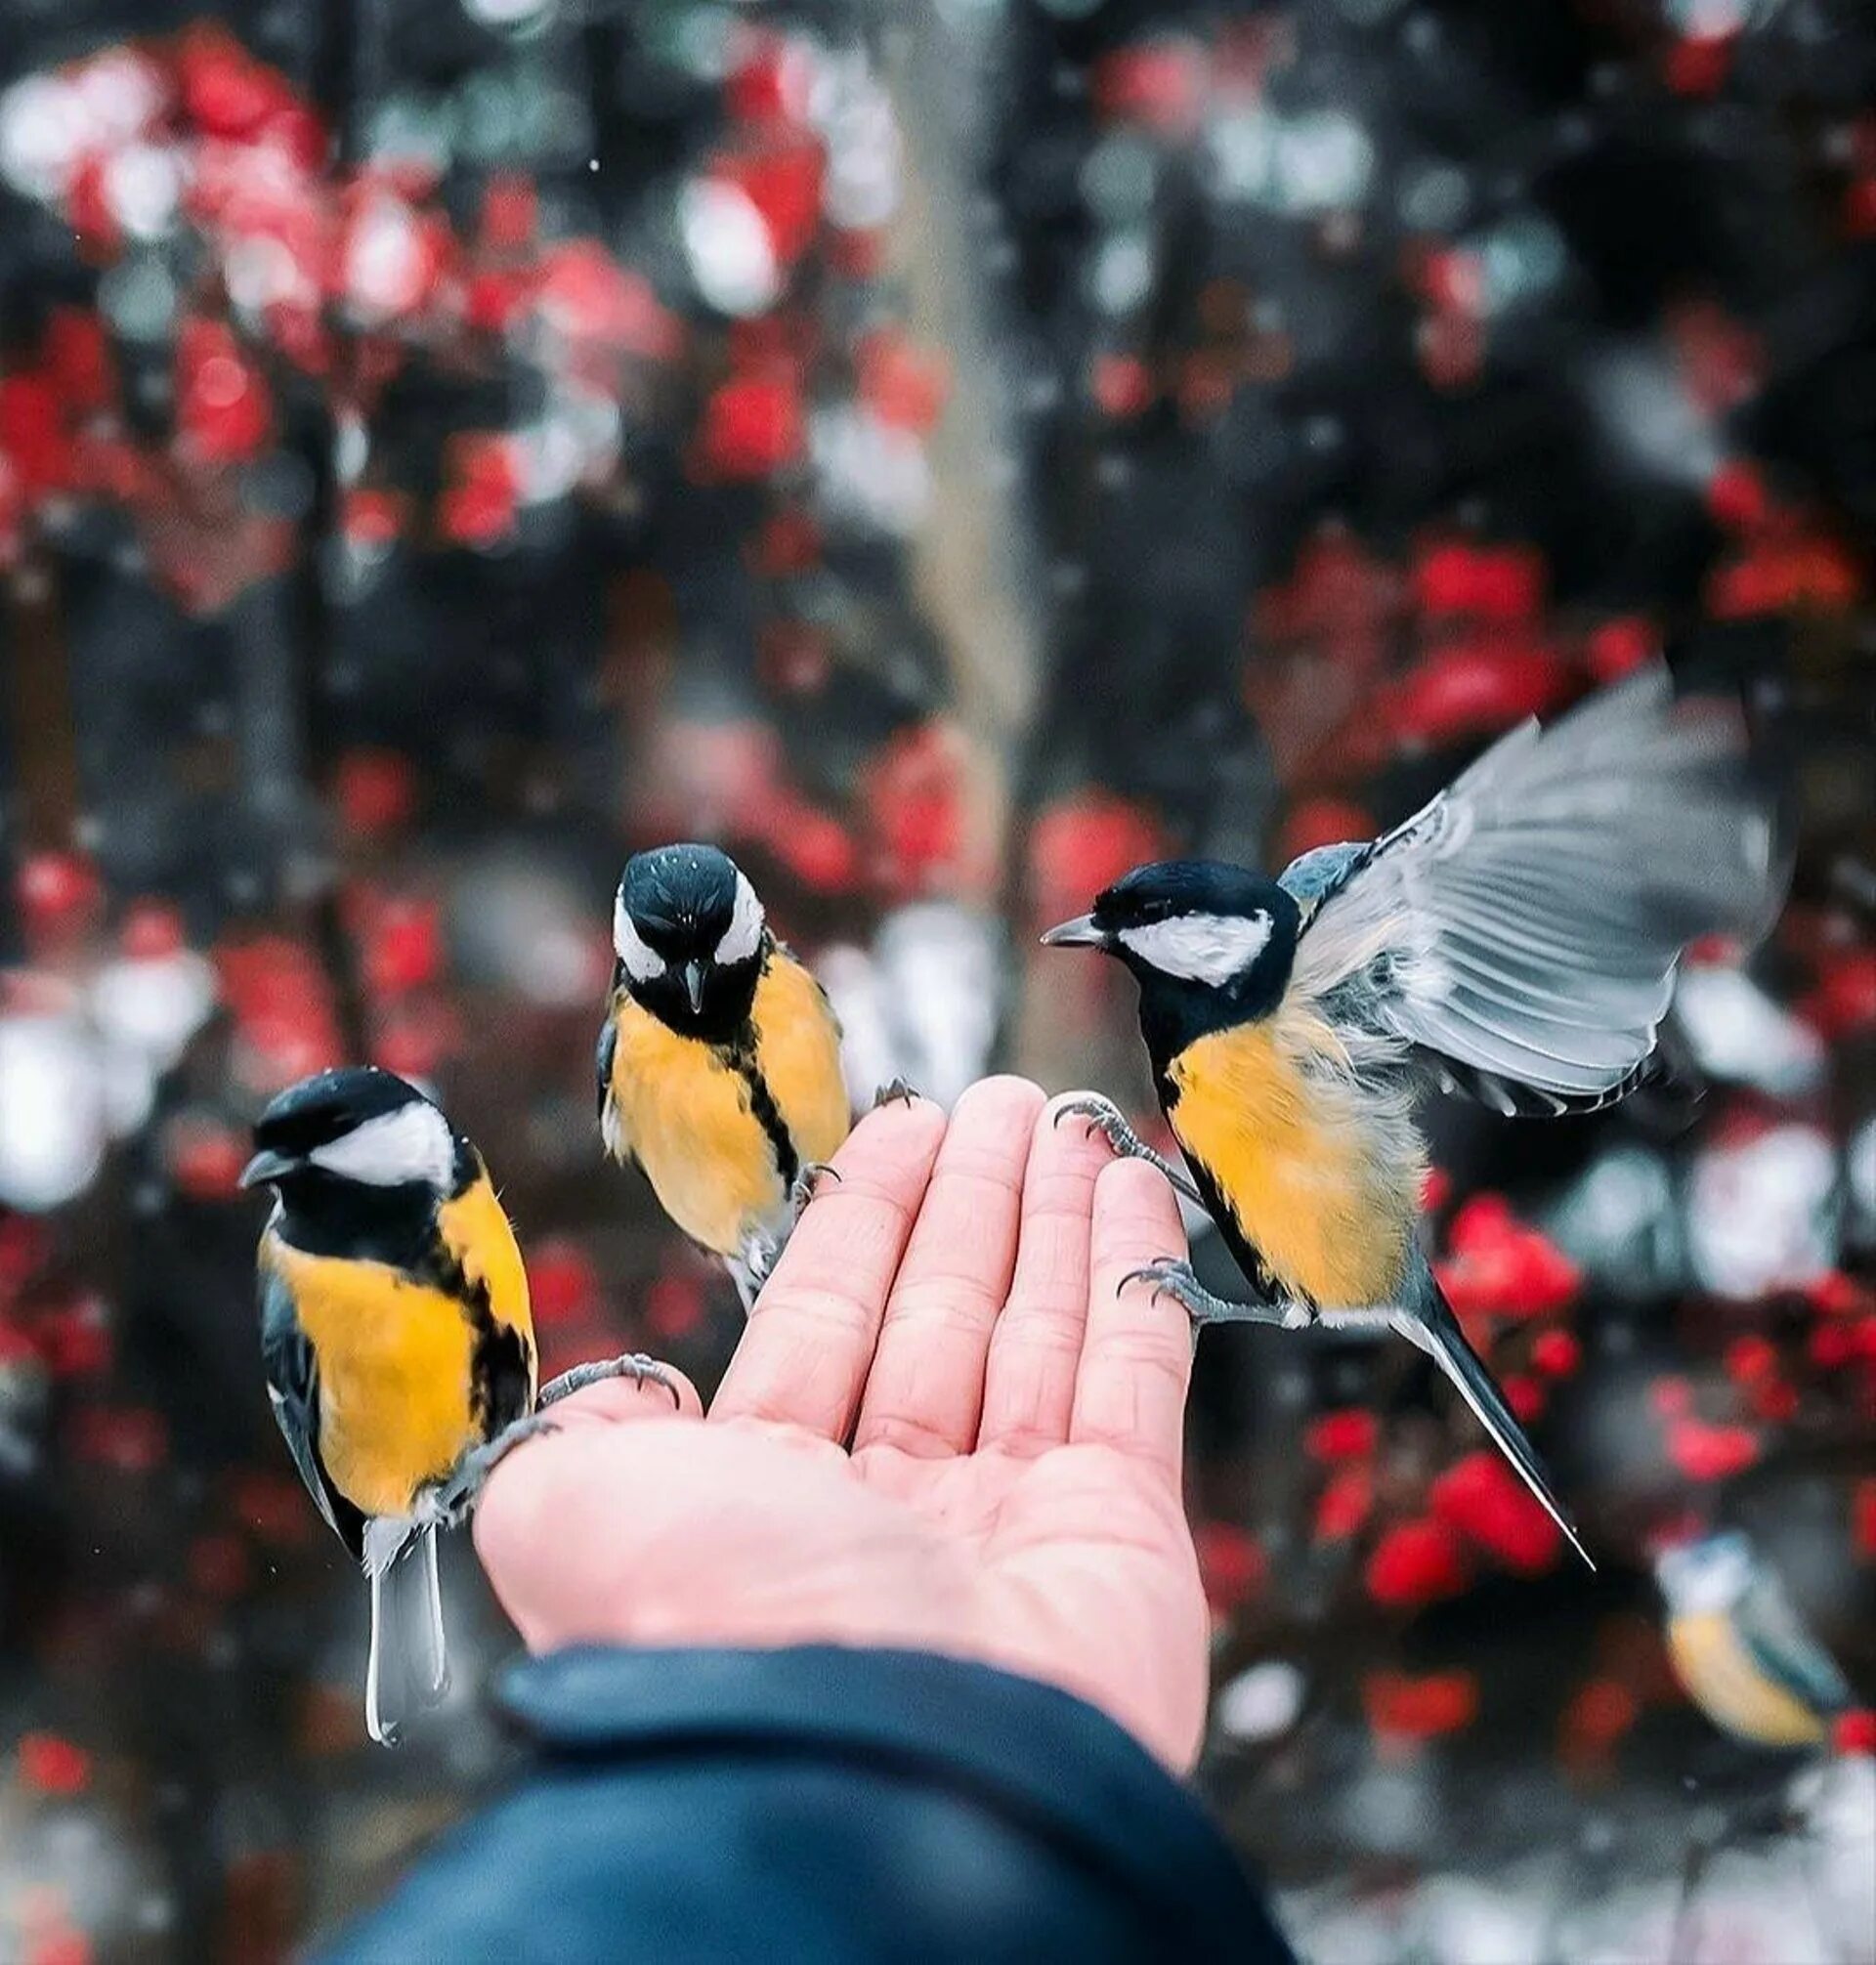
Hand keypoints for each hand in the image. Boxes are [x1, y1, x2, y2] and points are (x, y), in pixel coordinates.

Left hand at [473, 1077, 1208, 1768]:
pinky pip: (1131, 1370)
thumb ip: (584, 1436)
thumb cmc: (715, 1621)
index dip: (868, 1212)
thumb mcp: (572, 1510)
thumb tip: (619, 1390)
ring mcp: (1016, 1517)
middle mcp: (894, 1505)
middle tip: (1005, 1098)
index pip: (828, 1316)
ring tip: (1069, 1118)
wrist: (878, 1773)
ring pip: (1039, 1329)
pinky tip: (1132, 1185)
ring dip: (1055, 1217)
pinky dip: (1133, 1274)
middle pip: (943, 1310)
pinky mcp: (1122, 1527)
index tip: (907, 1122)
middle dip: (972, 1200)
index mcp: (773, 1495)